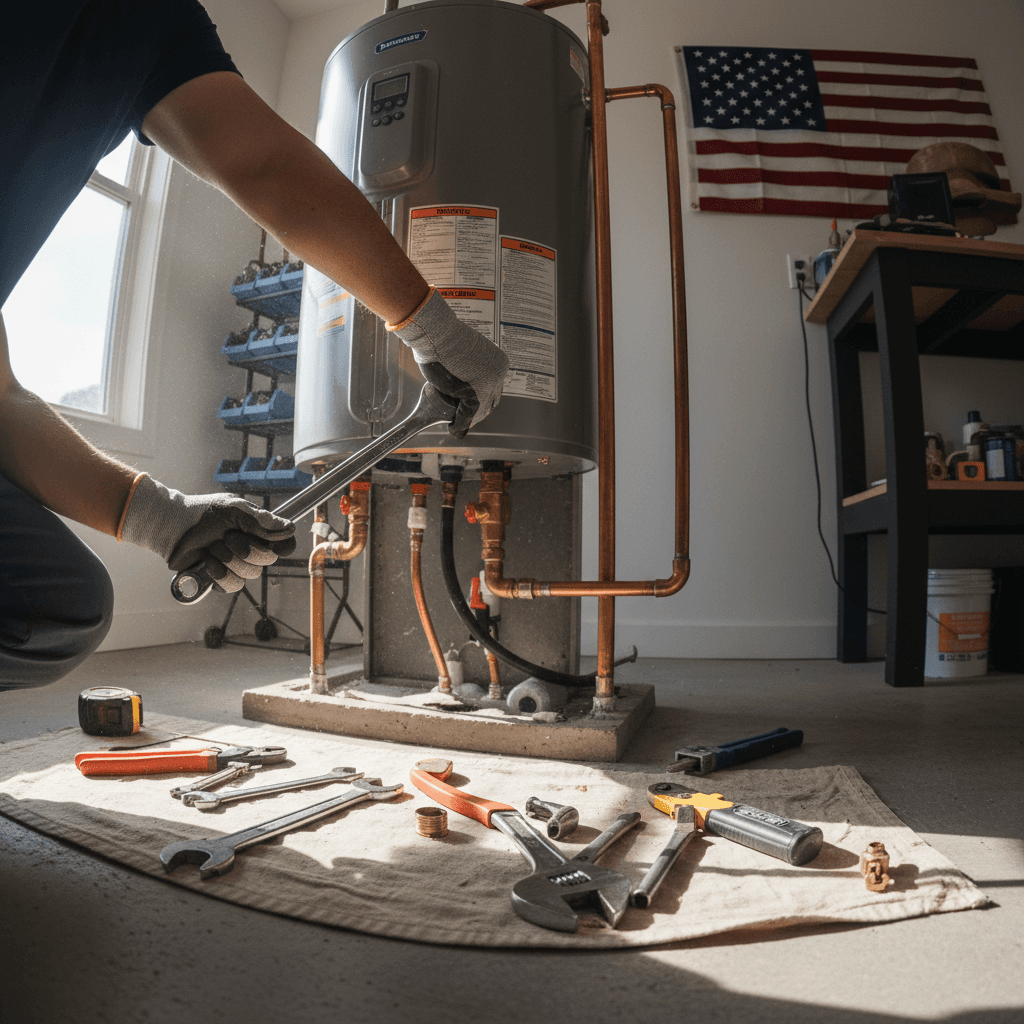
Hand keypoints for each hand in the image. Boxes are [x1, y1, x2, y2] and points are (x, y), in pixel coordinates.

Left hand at [118, 476, 295, 592]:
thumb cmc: (204, 513)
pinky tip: (207, 562)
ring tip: (212, 547)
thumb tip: (289, 530)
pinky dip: (218, 573)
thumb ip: (262, 521)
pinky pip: (232, 585)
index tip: (278, 547)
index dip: (285, 547)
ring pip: (250, 575)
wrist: (174, 526)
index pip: (285, 544)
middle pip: (267, 560)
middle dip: (246, 549)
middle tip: (227, 537)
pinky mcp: (221, 580)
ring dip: (229, 559)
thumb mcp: (235, 510)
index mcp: (259, 532)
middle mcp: (252, 550)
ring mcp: (237, 566)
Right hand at [386, 288, 509, 438]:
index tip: (472, 405)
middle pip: (491, 400)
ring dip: (469, 419)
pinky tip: (454, 428)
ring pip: (480, 410)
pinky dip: (460, 424)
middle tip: (465, 418)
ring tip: (458, 424)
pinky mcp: (474, 395)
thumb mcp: (464, 356)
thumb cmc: (444, 340)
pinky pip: (468, 416)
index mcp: (499, 361)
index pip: (494, 387)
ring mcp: (488, 385)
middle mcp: (499, 373)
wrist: (437, 334)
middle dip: (478, 411)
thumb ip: (469, 370)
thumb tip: (464, 385)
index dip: (483, 399)